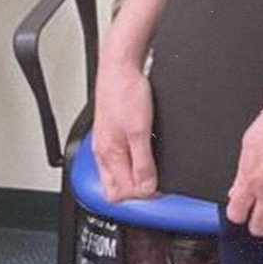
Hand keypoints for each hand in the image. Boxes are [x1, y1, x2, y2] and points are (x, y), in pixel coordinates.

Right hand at [92, 56, 157, 202]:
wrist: (121, 66)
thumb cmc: (125, 92)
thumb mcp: (139, 131)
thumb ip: (142, 162)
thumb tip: (147, 189)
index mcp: (107, 156)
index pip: (118, 194)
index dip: (140, 197)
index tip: (159, 191)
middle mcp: (103, 152)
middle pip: (115, 188)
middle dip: (135, 192)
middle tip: (156, 186)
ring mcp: (107, 141)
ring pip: (117, 173)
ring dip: (134, 177)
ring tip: (152, 172)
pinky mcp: (112, 131)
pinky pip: (119, 157)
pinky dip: (132, 162)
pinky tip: (145, 154)